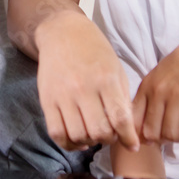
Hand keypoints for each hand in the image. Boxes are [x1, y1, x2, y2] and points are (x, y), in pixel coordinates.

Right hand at [36, 13, 140, 151]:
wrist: (62, 33)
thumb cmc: (94, 51)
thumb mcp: (115, 68)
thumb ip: (122, 99)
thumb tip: (127, 130)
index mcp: (105, 79)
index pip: (120, 119)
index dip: (128, 138)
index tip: (132, 145)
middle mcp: (83, 88)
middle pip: (99, 131)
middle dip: (109, 139)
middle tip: (110, 135)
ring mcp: (63, 95)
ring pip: (78, 135)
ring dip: (90, 141)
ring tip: (94, 134)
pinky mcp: (47, 100)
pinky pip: (56, 133)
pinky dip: (69, 144)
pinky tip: (78, 139)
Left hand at [132, 21, 178, 143]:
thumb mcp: (161, 74)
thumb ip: (152, 95)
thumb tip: (145, 123)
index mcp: (147, 86)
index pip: (133, 119)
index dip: (139, 135)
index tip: (150, 139)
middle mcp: (158, 92)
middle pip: (151, 132)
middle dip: (161, 140)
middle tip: (173, 136)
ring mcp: (176, 96)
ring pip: (170, 134)